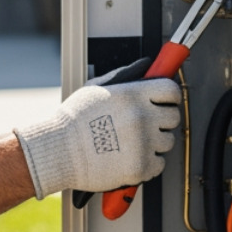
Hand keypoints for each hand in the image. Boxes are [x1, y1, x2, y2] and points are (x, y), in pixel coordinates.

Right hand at [14, 77, 180, 199]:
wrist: (57, 151)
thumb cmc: (74, 120)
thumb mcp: (97, 88)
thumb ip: (125, 76)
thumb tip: (146, 65)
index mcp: (134, 94)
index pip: (171, 90)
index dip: (170, 97)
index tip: (165, 102)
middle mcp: (142, 116)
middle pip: (173, 117)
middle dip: (162, 121)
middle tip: (145, 125)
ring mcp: (143, 143)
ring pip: (167, 142)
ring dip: (155, 143)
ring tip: (132, 143)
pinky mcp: (140, 167)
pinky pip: (159, 165)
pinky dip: (149, 164)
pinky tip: (131, 157)